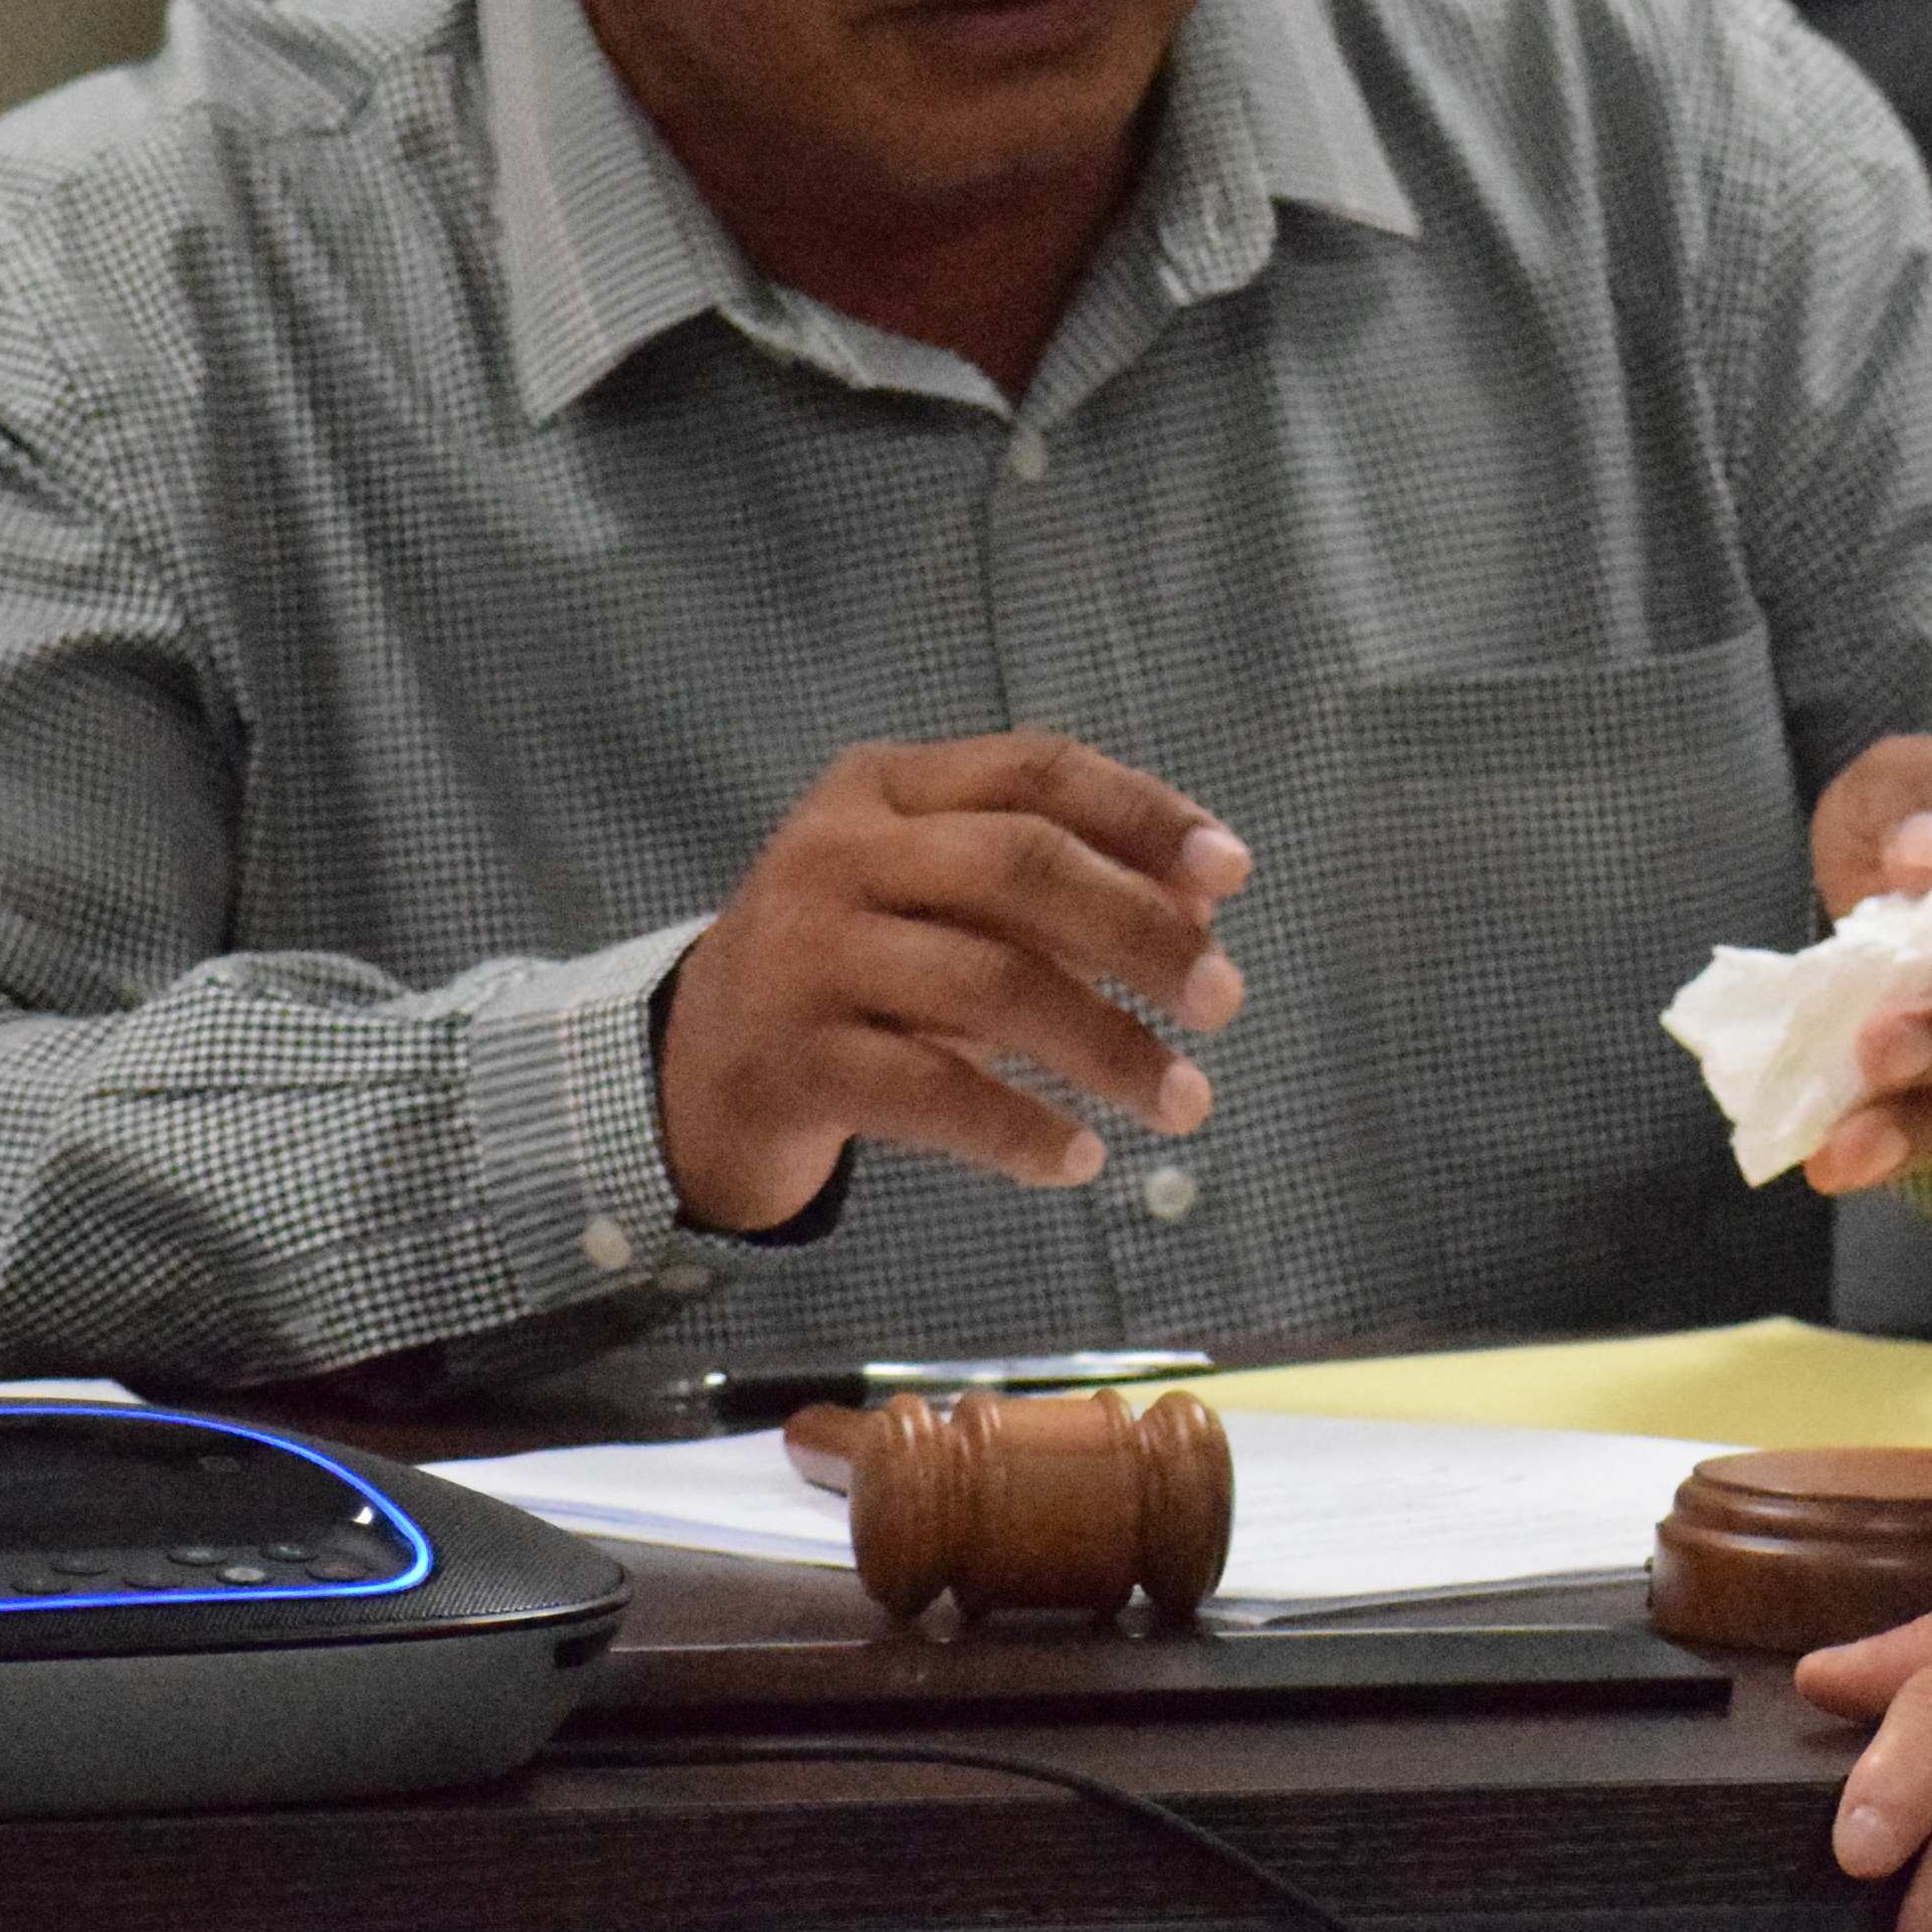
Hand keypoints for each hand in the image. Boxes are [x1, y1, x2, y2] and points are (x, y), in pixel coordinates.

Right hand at [656, 733, 1252, 1233]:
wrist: (697, 1067)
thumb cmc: (860, 967)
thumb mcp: (947, 902)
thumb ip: (1062, 886)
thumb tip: (1205, 903)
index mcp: (886, 786)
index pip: (1037, 771)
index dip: (1144, 815)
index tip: (1234, 872)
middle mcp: (837, 852)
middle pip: (1021, 867)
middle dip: (1141, 931)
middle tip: (1225, 999)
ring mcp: (805, 955)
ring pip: (989, 985)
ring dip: (1107, 1049)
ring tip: (1185, 1102)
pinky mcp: (790, 1061)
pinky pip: (932, 1093)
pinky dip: (1020, 1129)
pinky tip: (1080, 1160)